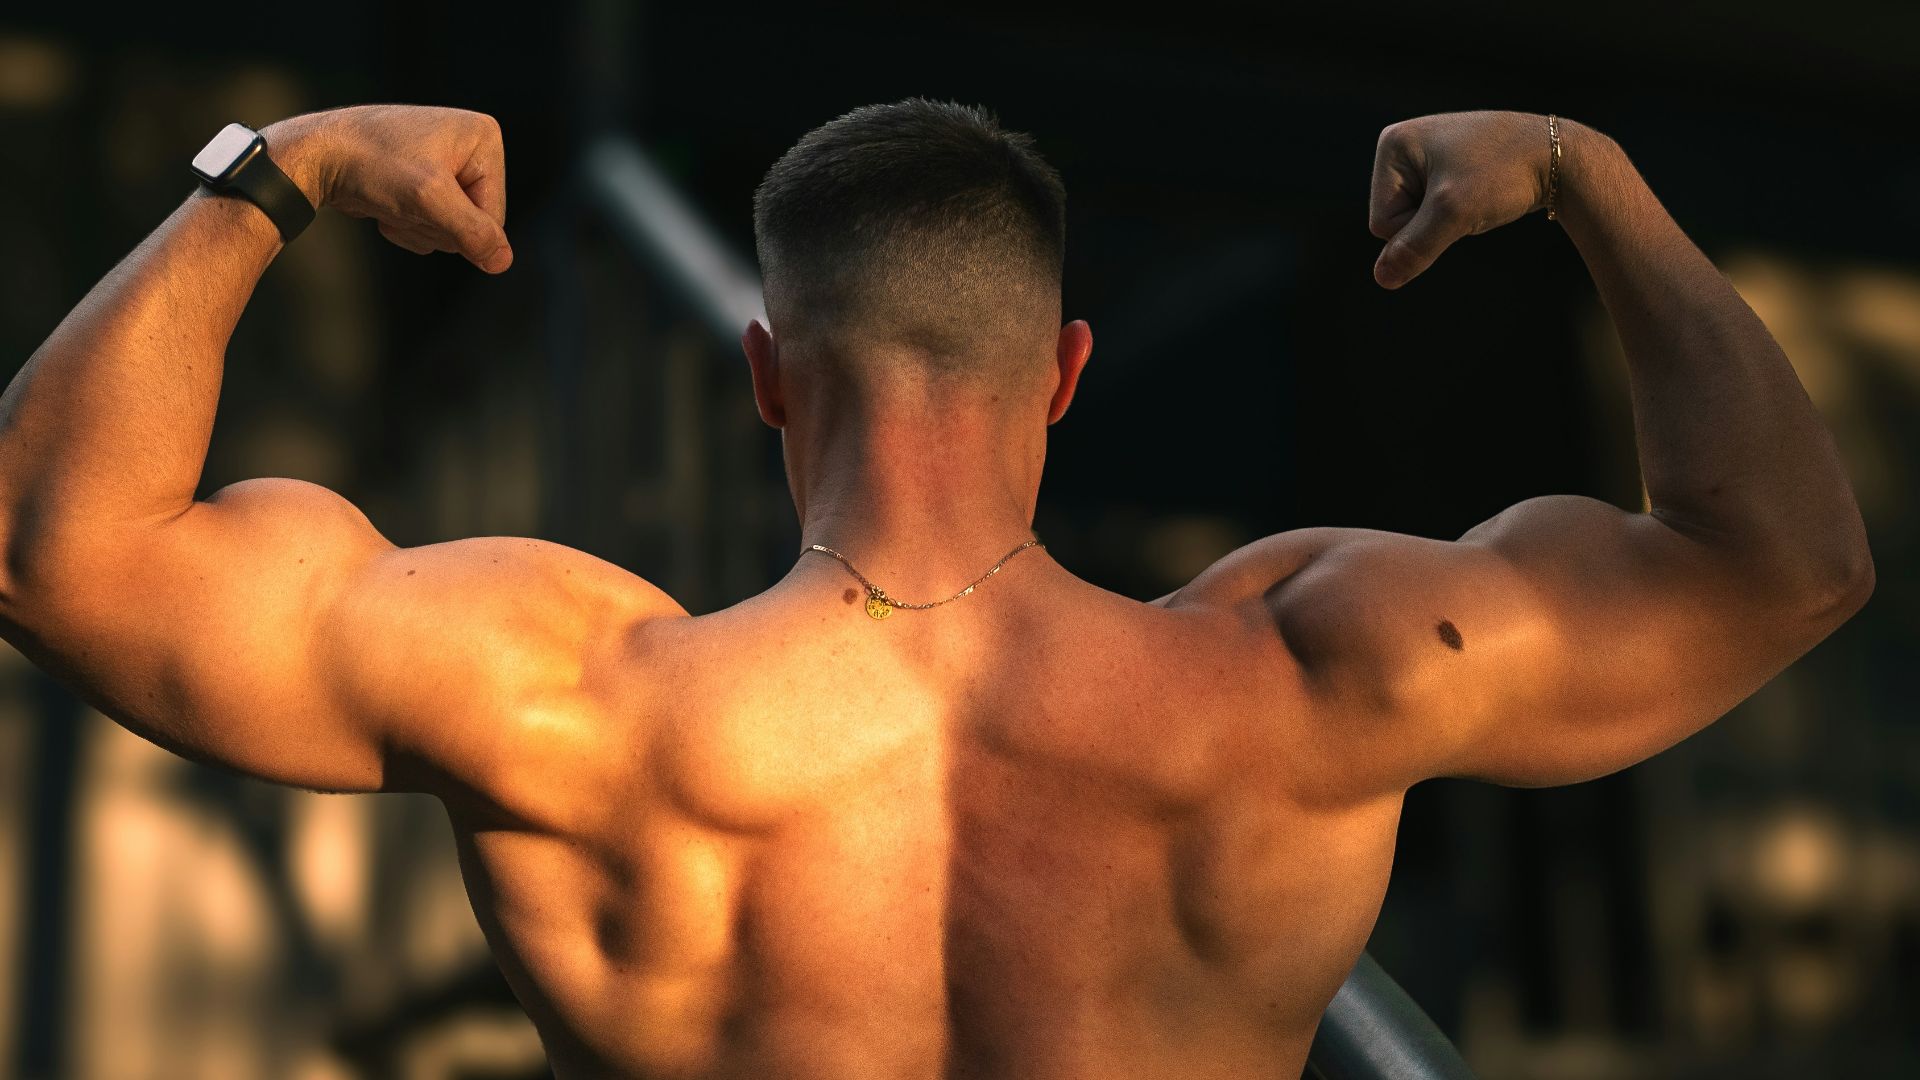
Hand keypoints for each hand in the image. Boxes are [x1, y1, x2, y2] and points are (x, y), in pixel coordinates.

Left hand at [265, 105, 511, 273]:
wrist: (316, 154)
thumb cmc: (372, 165)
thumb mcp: (430, 200)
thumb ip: (472, 233)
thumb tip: (502, 262)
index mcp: (484, 136)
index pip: (495, 213)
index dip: (459, 224)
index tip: (423, 203)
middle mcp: (469, 145)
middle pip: (475, 222)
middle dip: (437, 225)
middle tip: (405, 203)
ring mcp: (446, 163)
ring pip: (451, 228)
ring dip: (419, 226)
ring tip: (392, 200)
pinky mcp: (423, 180)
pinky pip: (432, 223)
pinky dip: (407, 223)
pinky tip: (385, 202)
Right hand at [1368, 111, 1557, 289]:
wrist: (1558, 155)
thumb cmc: (1504, 174)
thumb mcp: (1453, 213)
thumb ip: (1414, 249)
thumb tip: (1382, 279)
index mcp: (1392, 144)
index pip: (1382, 222)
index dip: (1420, 227)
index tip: (1457, 199)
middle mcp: (1403, 146)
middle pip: (1394, 220)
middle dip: (1433, 222)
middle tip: (1470, 197)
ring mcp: (1424, 156)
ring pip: (1417, 219)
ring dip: (1447, 220)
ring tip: (1477, 194)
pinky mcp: (1445, 168)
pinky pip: (1435, 210)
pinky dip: (1458, 213)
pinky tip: (1480, 195)